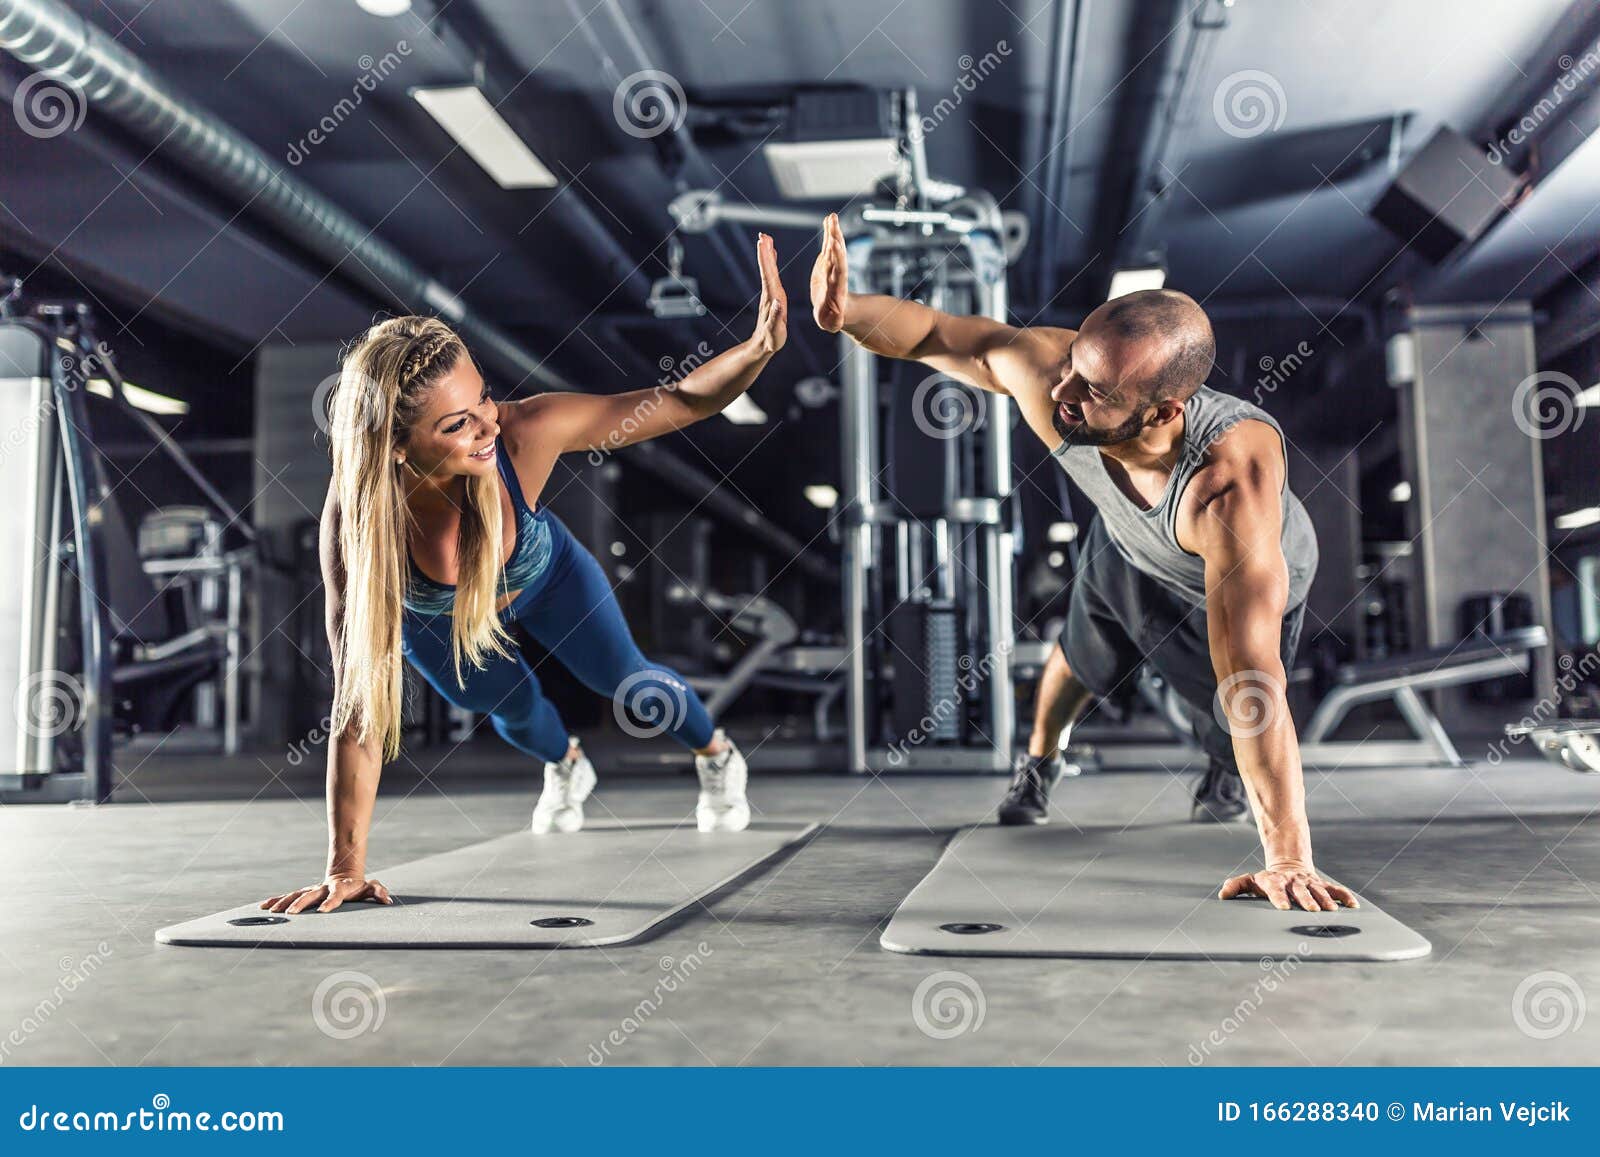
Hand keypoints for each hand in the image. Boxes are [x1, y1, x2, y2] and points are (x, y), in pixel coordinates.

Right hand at [261, 874, 393, 914]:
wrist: (345, 874)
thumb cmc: (359, 886)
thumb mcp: (371, 887)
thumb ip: (379, 892)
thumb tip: (387, 900)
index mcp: (340, 888)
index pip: (336, 895)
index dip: (330, 902)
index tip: (323, 911)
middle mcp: (323, 888)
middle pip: (311, 895)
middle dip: (301, 904)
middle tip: (292, 914)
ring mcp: (313, 890)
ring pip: (297, 895)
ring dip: (285, 902)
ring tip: (272, 911)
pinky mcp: (305, 893)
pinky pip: (289, 896)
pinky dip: (277, 900)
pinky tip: (264, 906)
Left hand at [748, 232, 786, 353]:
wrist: (763, 346)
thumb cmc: (771, 340)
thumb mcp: (775, 332)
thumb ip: (776, 318)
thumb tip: (777, 303)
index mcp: (772, 299)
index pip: (768, 275)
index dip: (766, 259)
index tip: (763, 244)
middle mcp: (770, 293)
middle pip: (767, 269)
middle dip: (765, 251)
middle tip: (763, 235)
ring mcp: (770, 294)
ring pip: (768, 270)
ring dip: (767, 254)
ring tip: (766, 239)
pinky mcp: (772, 296)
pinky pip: (771, 275)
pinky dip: (771, 263)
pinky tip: (772, 256)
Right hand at [810, 212, 847, 331]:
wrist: (836, 311)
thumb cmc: (834, 319)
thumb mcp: (834, 322)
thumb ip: (834, 319)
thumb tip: (837, 316)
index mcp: (836, 288)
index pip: (839, 270)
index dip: (838, 258)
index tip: (836, 245)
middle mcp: (835, 275)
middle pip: (836, 255)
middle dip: (835, 239)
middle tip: (834, 222)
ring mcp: (831, 267)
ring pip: (833, 248)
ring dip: (832, 232)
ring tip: (831, 217)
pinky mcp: (826, 263)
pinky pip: (827, 246)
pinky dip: (828, 234)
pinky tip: (828, 221)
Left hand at [1219, 862, 1358, 911]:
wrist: (1288, 864)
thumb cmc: (1268, 879)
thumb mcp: (1252, 881)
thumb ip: (1238, 886)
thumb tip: (1223, 894)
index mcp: (1275, 882)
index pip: (1276, 889)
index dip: (1279, 897)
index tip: (1283, 907)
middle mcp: (1293, 882)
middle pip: (1300, 891)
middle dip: (1306, 900)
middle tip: (1312, 910)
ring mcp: (1309, 882)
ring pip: (1318, 890)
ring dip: (1326, 900)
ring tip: (1332, 910)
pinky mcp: (1322, 884)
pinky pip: (1335, 889)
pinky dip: (1344, 896)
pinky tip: (1353, 905)